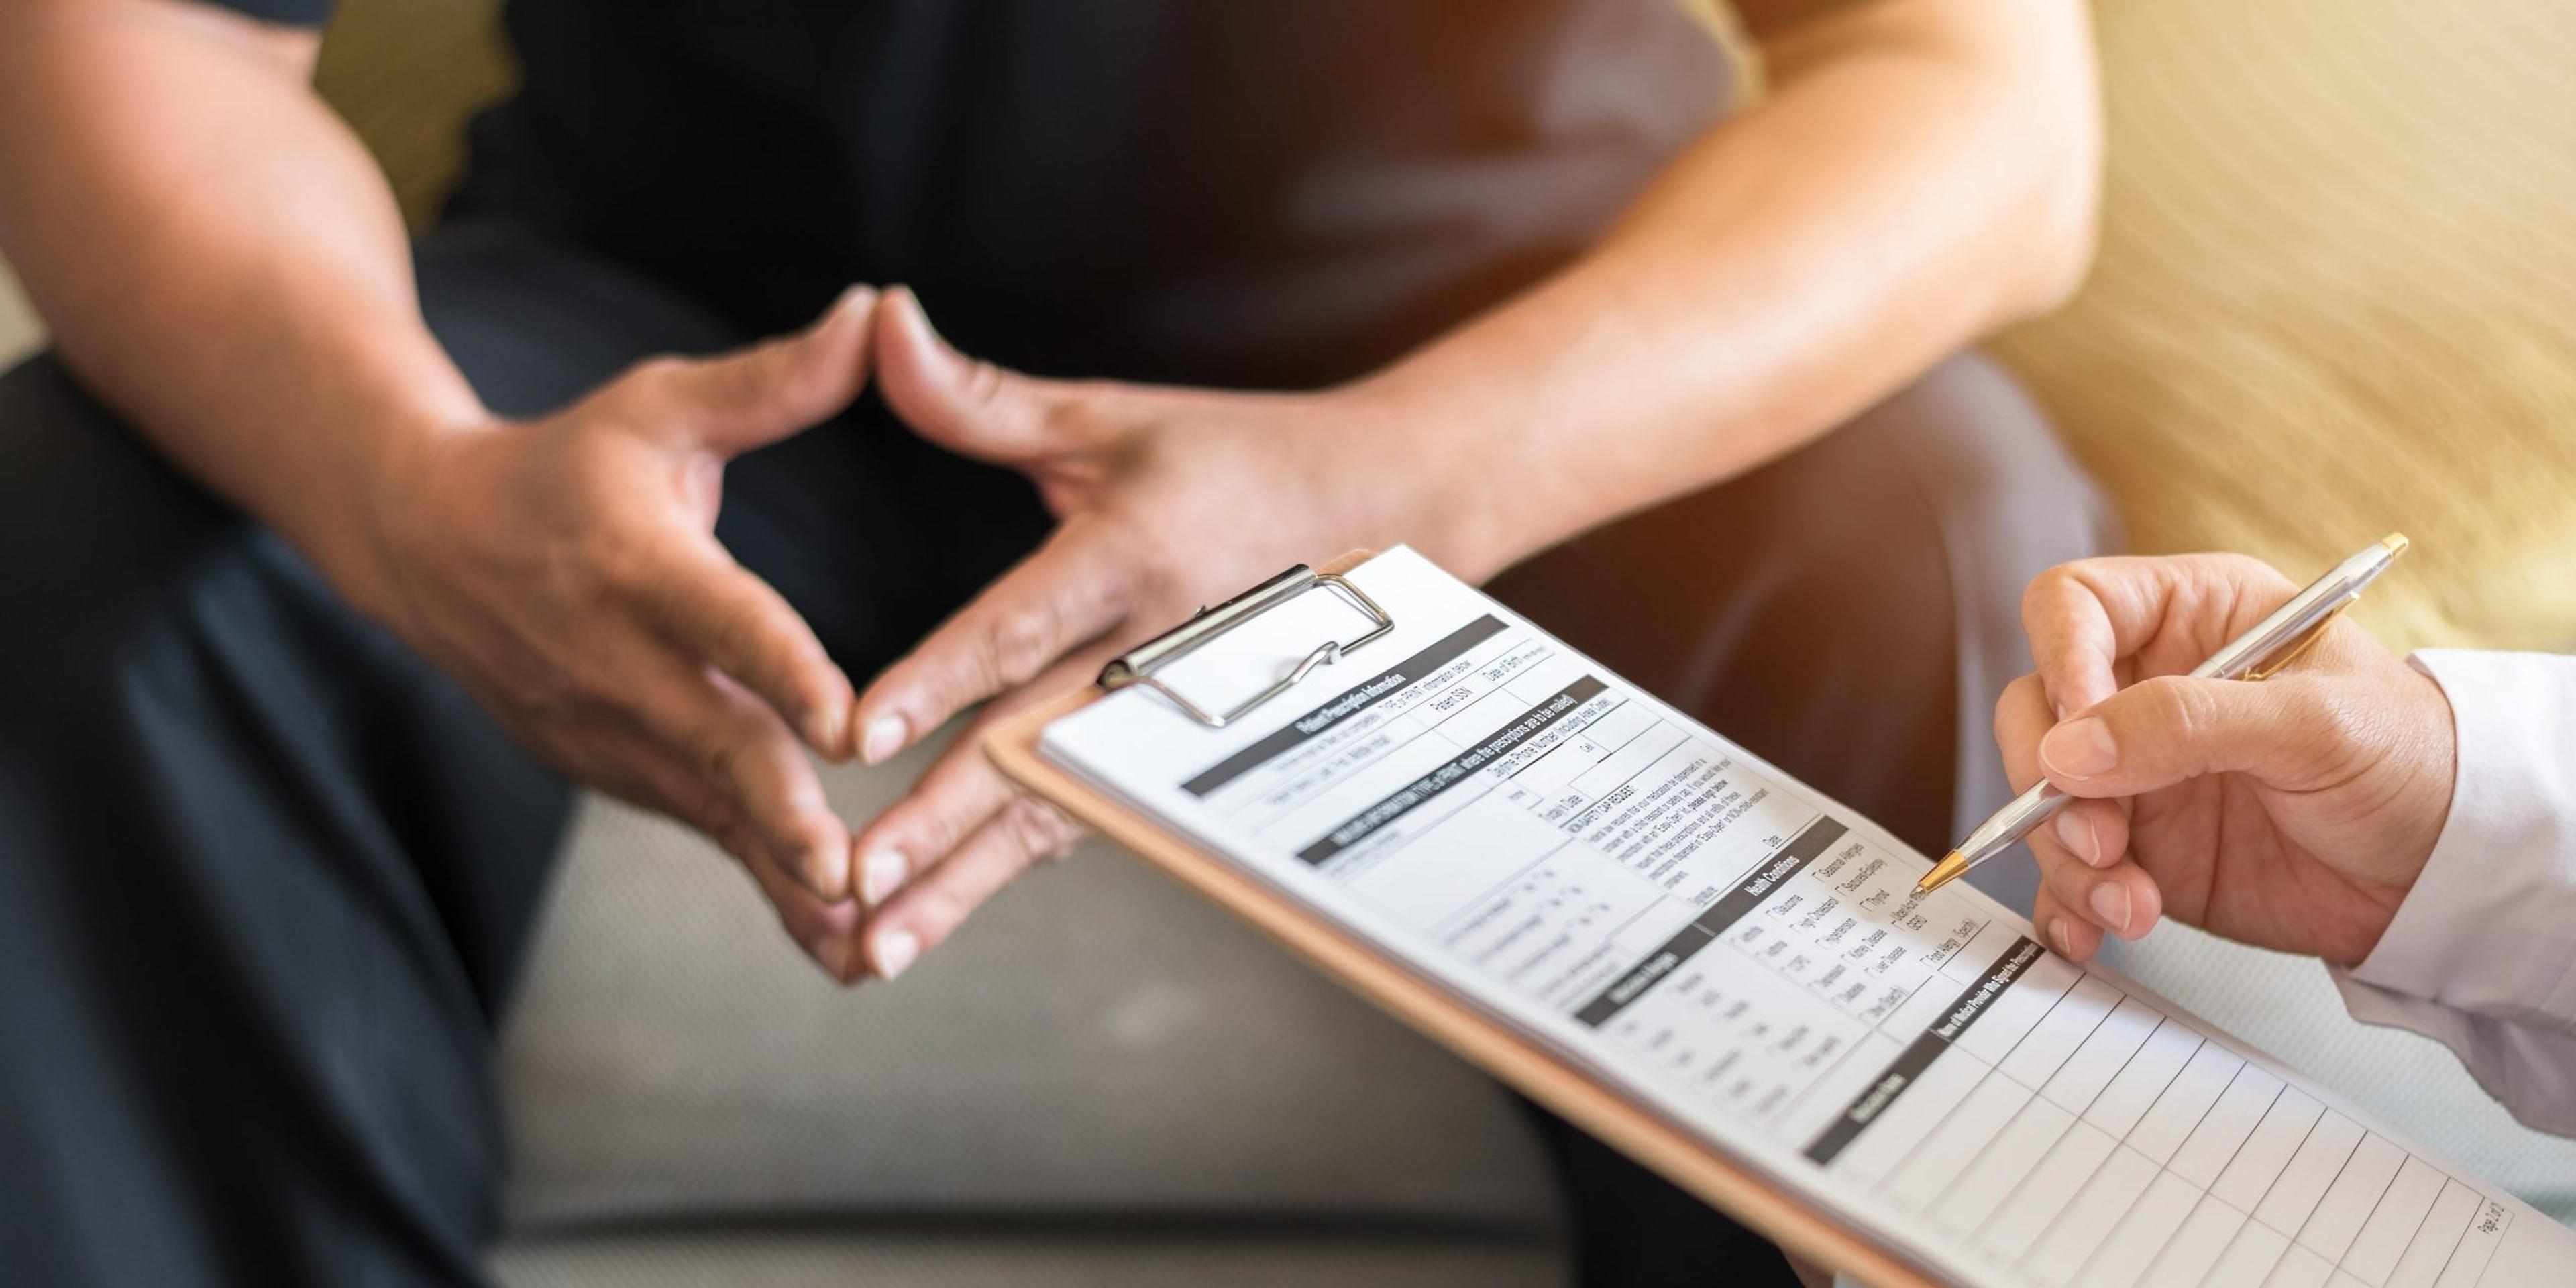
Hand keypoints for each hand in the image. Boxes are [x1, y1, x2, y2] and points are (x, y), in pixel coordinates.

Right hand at [345, 287, 879, 979]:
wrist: (427, 542)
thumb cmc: (569, 463)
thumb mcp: (662, 407)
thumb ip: (774, 381)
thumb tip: (876, 310)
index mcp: (639, 565)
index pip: (722, 619)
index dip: (782, 668)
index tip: (842, 721)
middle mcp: (618, 660)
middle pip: (712, 745)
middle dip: (780, 816)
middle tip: (848, 872)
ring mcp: (606, 729)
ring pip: (707, 811)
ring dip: (779, 875)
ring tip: (862, 939)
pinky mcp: (609, 770)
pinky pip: (695, 829)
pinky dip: (756, 881)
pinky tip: (829, 938)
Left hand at [836, 287, 1465, 978]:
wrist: (1385, 519)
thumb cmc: (1233, 459)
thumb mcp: (1110, 417)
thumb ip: (980, 397)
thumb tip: (878, 317)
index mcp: (1130, 560)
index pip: (1020, 627)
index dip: (940, 679)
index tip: (860, 732)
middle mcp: (1152, 657)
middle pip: (1030, 754)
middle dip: (938, 827)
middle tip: (850, 882)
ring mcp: (1169, 723)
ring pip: (1054, 814)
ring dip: (963, 883)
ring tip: (877, 947)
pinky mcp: (1172, 757)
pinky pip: (1083, 821)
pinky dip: (1006, 874)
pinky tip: (936, 919)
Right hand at [1998, 554, 2456, 965]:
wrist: (2450, 873)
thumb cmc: (2412, 760)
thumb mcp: (2314, 724)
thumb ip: (2190, 722)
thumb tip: (2071, 747)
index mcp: (2192, 617)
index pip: (2075, 608)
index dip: (2060, 661)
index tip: (2081, 735)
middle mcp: (2147, 689)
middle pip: (2037, 710)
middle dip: (2052, 783)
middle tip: (2105, 837)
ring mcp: (2137, 774)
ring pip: (2042, 799)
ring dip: (2066, 858)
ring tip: (2131, 901)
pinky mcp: (2140, 849)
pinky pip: (2066, 873)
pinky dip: (2067, 905)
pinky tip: (2094, 930)